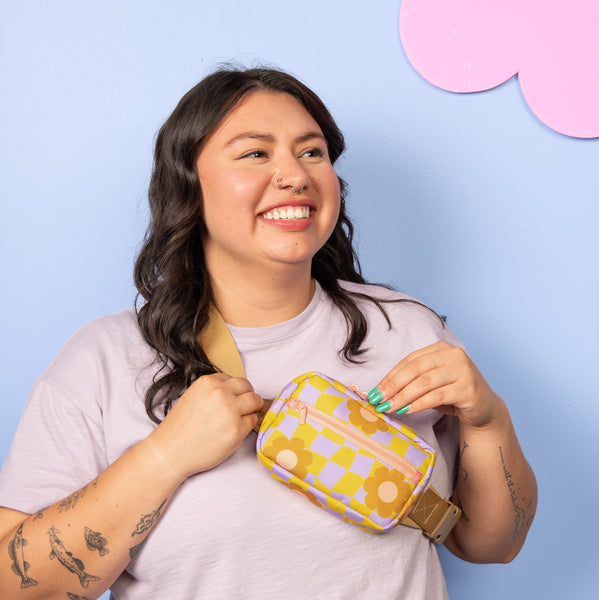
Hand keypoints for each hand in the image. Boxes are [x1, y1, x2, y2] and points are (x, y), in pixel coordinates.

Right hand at [148, 373, 263, 480]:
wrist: (171, 452)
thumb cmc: (180, 428)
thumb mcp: (193, 396)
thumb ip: (213, 391)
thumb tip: (236, 392)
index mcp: (208, 383)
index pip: (233, 379)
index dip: (235, 390)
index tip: (234, 398)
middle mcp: (220, 393)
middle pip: (247, 387)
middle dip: (248, 395)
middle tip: (247, 405)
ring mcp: (230, 411)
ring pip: (255, 401)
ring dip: (253, 407)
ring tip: (244, 416)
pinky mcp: (237, 430)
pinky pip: (253, 421)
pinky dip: (248, 424)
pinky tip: (236, 429)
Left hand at [367, 341, 503, 428]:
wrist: (484, 408)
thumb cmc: (453, 394)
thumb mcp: (432, 382)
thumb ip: (412, 381)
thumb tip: (382, 392)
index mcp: (440, 348)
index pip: (409, 361)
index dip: (390, 376)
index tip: (375, 391)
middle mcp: (452, 354)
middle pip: (414, 369)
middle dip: (393, 386)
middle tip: (378, 400)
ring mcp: (462, 369)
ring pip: (424, 382)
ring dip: (403, 397)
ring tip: (389, 408)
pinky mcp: (468, 387)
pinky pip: (437, 395)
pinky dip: (419, 404)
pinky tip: (407, 410)